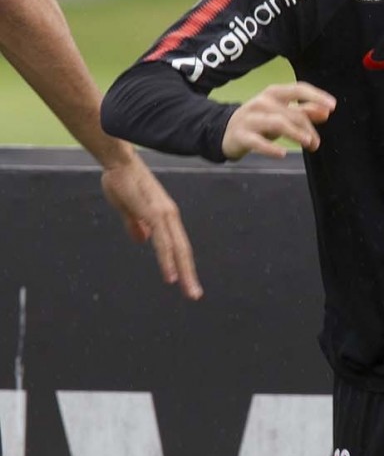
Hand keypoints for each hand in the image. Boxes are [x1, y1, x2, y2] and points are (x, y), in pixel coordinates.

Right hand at [100, 151, 202, 299]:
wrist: (116, 161)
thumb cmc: (121, 181)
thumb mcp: (128, 209)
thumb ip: (136, 225)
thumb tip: (142, 240)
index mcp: (165, 216)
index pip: (177, 245)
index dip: (183, 263)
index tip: (186, 282)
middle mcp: (169, 216)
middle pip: (183, 250)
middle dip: (189, 274)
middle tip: (194, 295)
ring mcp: (164, 215)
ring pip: (177, 249)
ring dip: (184, 273)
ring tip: (189, 291)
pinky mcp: (154, 214)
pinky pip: (163, 242)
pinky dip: (168, 260)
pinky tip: (171, 276)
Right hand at [221, 82, 335, 160]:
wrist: (226, 131)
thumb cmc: (260, 121)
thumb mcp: (282, 113)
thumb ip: (304, 112)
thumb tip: (326, 111)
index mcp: (274, 93)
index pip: (298, 89)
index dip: (316, 96)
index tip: (332, 106)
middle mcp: (262, 102)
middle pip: (292, 112)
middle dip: (308, 128)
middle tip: (316, 144)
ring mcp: (250, 118)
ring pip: (278, 122)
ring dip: (296, 133)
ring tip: (309, 144)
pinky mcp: (242, 136)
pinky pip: (258, 142)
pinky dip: (271, 148)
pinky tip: (283, 154)